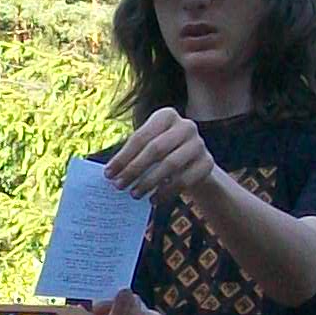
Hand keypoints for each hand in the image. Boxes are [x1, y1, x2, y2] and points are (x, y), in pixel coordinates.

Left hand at [103, 108, 226, 207]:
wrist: (194, 162)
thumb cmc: (163, 152)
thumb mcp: (149, 146)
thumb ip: (133, 154)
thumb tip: (110, 173)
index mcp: (166, 115)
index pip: (140, 137)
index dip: (123, 157)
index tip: (108, 174)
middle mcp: (186, 125)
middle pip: (155, 149)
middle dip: (134, 169)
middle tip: (119, 186)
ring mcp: (199, 143)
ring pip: (171, 165)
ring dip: (149, 182)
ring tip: (134, 194)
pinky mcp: (207, 163)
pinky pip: (184, 180)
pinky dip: (166, 192)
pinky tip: (153, 199)